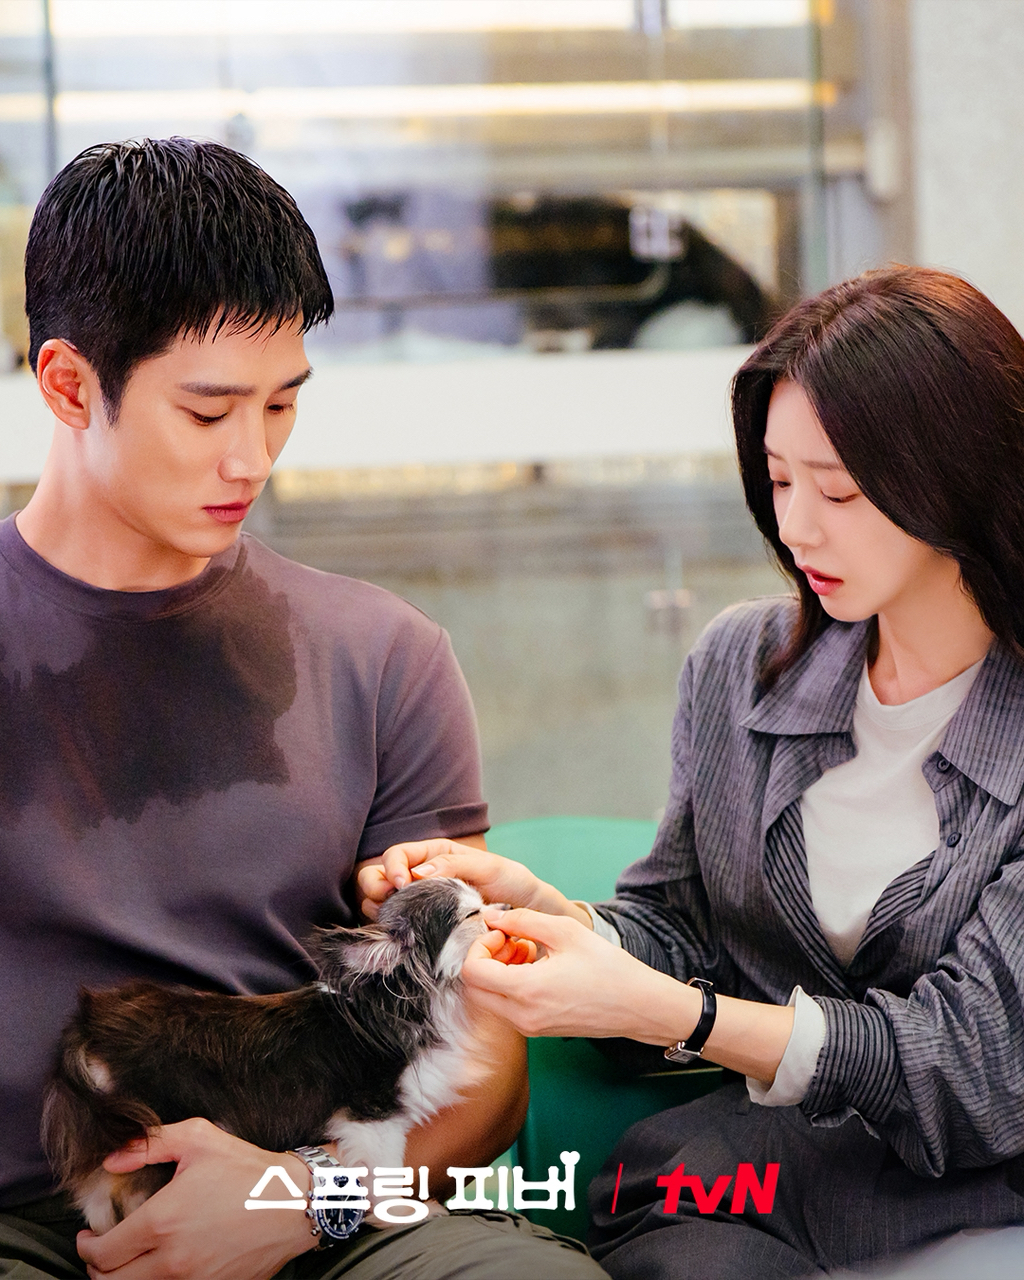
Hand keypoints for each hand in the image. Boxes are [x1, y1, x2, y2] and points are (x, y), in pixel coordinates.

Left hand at [76, 1119, 315, 1279]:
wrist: (294, 1202)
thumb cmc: (247, 1169)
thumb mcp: (199, 1139)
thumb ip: (149, 1144)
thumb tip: (111, 1159)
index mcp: (162, 1222)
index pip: (102, 1253)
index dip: (86, 1247)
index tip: (87, 1236)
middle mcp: (171, 1259)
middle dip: (97, 1270)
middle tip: (100, 1253)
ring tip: (128, 1261)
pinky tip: (163, 1264)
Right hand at [356, 839, 590, 925]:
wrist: (529, 914)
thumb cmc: (513, 883)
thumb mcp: (489, 868)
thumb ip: (454, 864)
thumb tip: (417, 873)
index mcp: (434, 855)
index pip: (397, 855)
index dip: (392, 866)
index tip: (402, 882)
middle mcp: (421, 878)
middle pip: (377, 877)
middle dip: (375, 887)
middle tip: (389, 900)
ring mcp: (420, 904)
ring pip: (379, 903)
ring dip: (380, 909)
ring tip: (398, 920)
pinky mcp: (424, 928)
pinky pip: (397, 928)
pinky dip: (393, 930)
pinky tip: (406, 936)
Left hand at [461, 907, 700, 1043]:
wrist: (639, 1006)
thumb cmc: (608, 967)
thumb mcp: (565, 932)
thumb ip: (522, 920)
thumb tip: (491, 916)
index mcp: (526, 991)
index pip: (472, 971)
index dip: (479, 945)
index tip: (503, 932)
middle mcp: (522, 1016)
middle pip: (474, 988)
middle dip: (484, 959)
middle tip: (511, 941)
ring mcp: (529, 1028)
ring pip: (488, 999)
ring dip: (497, 972)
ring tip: (528, 951)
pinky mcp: (537, 1031)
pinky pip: (506, 1008)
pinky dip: (509, 985)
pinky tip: (537, 967)